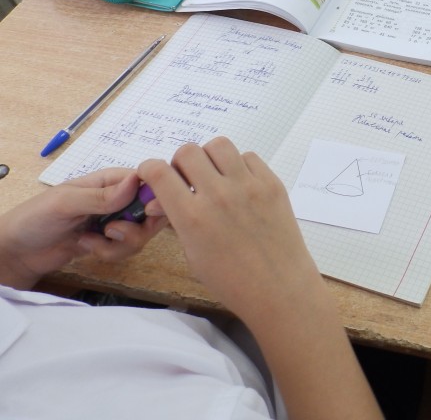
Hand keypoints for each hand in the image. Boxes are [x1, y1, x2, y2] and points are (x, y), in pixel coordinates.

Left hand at [0, 168, 166, 289]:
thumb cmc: (34, 218)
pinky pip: (127, 250)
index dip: (156, 196)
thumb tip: (136, 182)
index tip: (147, 213)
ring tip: (92, 241)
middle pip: (153, 211)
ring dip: (119, 243)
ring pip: (142, 234)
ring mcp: (115, 222)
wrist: (16, 253)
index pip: (149, 181)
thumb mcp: (66, 203)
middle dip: (138, 227)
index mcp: (111, 180)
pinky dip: (109, 253)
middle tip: (113, 231)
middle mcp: (118, 199)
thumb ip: (102, 196)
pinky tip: (87, 247)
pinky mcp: (109, 243)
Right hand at [140, 137, 321, 321]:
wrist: (278, 287)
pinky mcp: (272, 184)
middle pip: (188, 151)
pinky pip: (249, 157)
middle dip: (180, 163)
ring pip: (219, 145)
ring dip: (210, 157)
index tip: (153, 175)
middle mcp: (219, 194)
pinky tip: (240, 185)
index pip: (158, 172)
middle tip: (187, 179)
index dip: (149, 169)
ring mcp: (248, 186)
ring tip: (214, 177)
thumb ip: (177, 221)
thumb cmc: (231, 281)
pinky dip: (239, 165)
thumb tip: (161, 199)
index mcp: (192, 216)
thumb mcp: (192, 254)